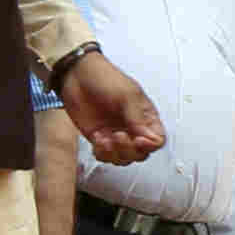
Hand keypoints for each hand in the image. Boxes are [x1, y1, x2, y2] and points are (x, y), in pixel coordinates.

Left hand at [60, 51, 165, 165]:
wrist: (77, 75)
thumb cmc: (105, 78)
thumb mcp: (127, 94)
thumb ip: (138, 118)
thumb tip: (149, 138)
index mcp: (145, 116)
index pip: (158, 140)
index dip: (150, 145)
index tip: (139, 139)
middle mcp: (133, 128)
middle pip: (141, 153)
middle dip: (129, 150)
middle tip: (119, 136)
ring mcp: (116, 135)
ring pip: (123, 158)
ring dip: (114, 153)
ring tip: (106, 138)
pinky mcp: (100, 139)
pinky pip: (105, 156)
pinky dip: (101, 152)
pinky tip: (98, 138)